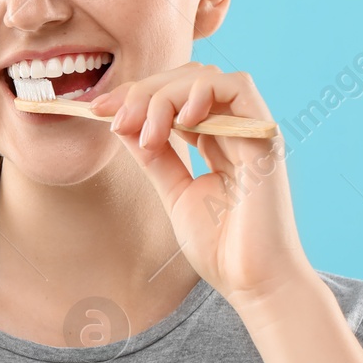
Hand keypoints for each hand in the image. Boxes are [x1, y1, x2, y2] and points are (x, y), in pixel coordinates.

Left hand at [88, 62, 312, 310]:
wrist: (253, 283)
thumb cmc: (221, 248)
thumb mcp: (173, 192)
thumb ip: (153, 156)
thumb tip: (122, 122)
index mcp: (215, 142)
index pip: (173, 97)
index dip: (134, 96)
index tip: (97, 109)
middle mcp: (234, 130)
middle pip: (185, 79)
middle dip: (142, 92)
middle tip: (115, 118)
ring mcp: (250, 131)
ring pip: (205, 78)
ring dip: (165, 96)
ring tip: (149, 136)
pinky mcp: (264, 137)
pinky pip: (238, 88)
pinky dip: (202, 93)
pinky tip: (182, 121)